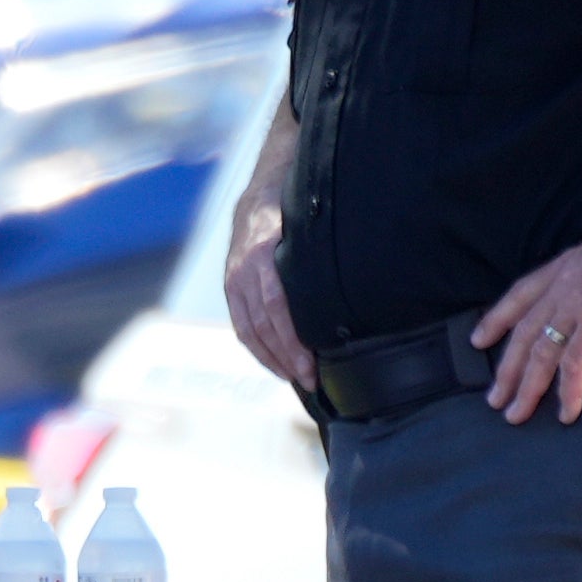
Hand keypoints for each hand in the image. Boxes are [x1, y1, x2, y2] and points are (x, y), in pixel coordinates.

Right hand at [226, 217, 314, 387]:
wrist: (254, 200)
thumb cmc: (289, 212)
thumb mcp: (303, 225)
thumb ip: (316, 253)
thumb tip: (351, 283)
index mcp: (262, 254)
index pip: (276, 307)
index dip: (292, 340)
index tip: (311, 364)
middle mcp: (243, 271)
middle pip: (264, 326)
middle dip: (287, 358)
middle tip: (311, 381)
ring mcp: (233, 281)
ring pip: (250, 332)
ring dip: (273, 360)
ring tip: (296, 379)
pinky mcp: (230, 290)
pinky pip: (241, 327)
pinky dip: (259, 350)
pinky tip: (277, 364)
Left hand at [475, 219, 581, 422]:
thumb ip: (579, 280)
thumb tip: (579, 301)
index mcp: (556, 272)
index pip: (516, 298)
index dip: (495, 320)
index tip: (477, 341)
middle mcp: (558, 290)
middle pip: (523, 335)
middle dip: (506, 370)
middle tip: (494, 400)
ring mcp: (575, 306)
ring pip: (542, 354)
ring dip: (528, 388)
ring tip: (516, 414)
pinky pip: (575, 362)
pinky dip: (569, 390)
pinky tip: (567, 411)